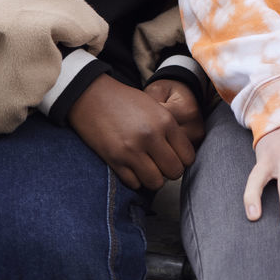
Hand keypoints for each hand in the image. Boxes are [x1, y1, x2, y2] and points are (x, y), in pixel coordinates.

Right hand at [68, 73, 196, 189]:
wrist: (92, 96)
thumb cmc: (125, 101)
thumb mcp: (155, 107)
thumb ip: (170, 130)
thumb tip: (182, 156)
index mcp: (165, 121)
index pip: (188, 156)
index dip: (182, 160)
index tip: (174, 157)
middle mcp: (151, 136)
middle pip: (174, 171)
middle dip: (169, 171)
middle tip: (160, 164)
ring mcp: (132, 150)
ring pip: (156, 182)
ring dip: (152, 178)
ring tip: (146, 167)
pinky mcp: (115, 160)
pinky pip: (134, 183)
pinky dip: (134, 179)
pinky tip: (131, 167)